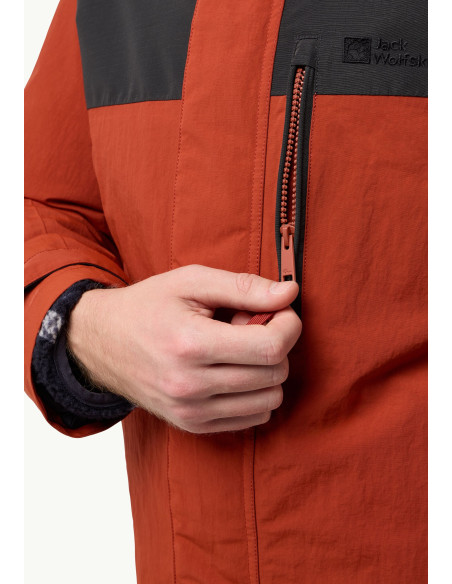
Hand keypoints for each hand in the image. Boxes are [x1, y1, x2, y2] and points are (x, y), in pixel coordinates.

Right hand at [67, 265, 301, 432]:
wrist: (103, 343)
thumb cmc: (149, 306)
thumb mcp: (191, 281)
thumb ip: (243, 286)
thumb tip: (290, 294)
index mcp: (190, 344)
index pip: (270, 348)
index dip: (288, 325)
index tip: (280, 311)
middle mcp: (190, 386)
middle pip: (274, 374)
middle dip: (277, 345)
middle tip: (250, 326)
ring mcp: (190, 412)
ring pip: (269, 400)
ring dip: (267, 371)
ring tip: (238, 351)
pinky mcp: (192, 426)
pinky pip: (253, 418)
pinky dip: (255, 394)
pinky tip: (233, 371)